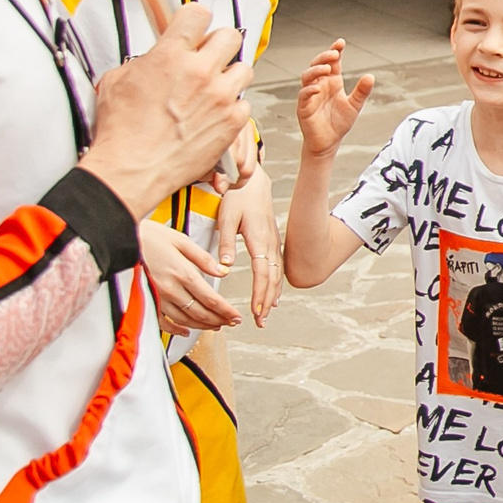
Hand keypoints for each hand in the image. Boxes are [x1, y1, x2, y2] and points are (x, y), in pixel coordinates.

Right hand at [77, 3, 250, 216]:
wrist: (131, 170)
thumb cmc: (121, 133)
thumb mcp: (117, 81)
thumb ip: (145, 61)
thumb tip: (155, 58)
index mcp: (170, 56)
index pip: (198, 15)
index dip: (195, 18)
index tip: (195, 26)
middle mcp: (200, 72)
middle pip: (230, 36)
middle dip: (219, 43)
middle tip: (209, 55)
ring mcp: (220, 97)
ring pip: (244, 69)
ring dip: (229, 75)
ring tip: (213, 88)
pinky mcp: (233, 122)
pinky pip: (244, 103)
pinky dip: (232, 107)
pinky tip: (214, 115)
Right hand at [140, 220, 240, 331]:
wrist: (119, 241)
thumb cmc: (148, 237)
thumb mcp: (180, 241)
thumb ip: (203, 258)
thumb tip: (222, 271)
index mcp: (182, 273)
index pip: (211, 299)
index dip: (226, 311)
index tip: (236, 316)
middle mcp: (170, 289)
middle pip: (200, 312)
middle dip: (219, 320)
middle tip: (231, 322)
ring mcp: (158, 297)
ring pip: (184, 319)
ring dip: (202, 325)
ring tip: (215, 325)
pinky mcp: (147, 301)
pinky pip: (163, 322)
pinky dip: (176, 329)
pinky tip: (186, 331)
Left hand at [223, 173, 282, 324]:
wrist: (254, 181)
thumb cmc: (238, 197)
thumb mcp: (227, 217)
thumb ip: (226, 243)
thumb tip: (224, 267)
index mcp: (259, 239)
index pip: (262, 272)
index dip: (260, 293)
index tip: (256, 310)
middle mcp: (271, 243)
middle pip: (273, 278)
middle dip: (267, 301)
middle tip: (260, 321)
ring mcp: (275, 243)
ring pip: (277, 274)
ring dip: (272, 295)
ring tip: (266, 314)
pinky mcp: (273, 242)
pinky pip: (278, 267)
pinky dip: (276, 284)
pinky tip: (273, 295)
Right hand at [296, 41, 374, 158]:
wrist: (329, 143)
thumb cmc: (339, 123)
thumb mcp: (354, 105)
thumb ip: (362, 91)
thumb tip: (370, 76)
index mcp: (332, 83)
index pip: (332, 63)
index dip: (335, 52)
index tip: (341, 43)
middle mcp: (320, 86)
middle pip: (317, 65)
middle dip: (324, 57)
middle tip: (334, 53)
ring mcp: (310, 96)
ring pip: (307, 77)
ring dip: (315, 71)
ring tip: (327, 69)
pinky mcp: (304, 108)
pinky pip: (303, 95)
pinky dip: (309, 90)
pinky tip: (319, 87)